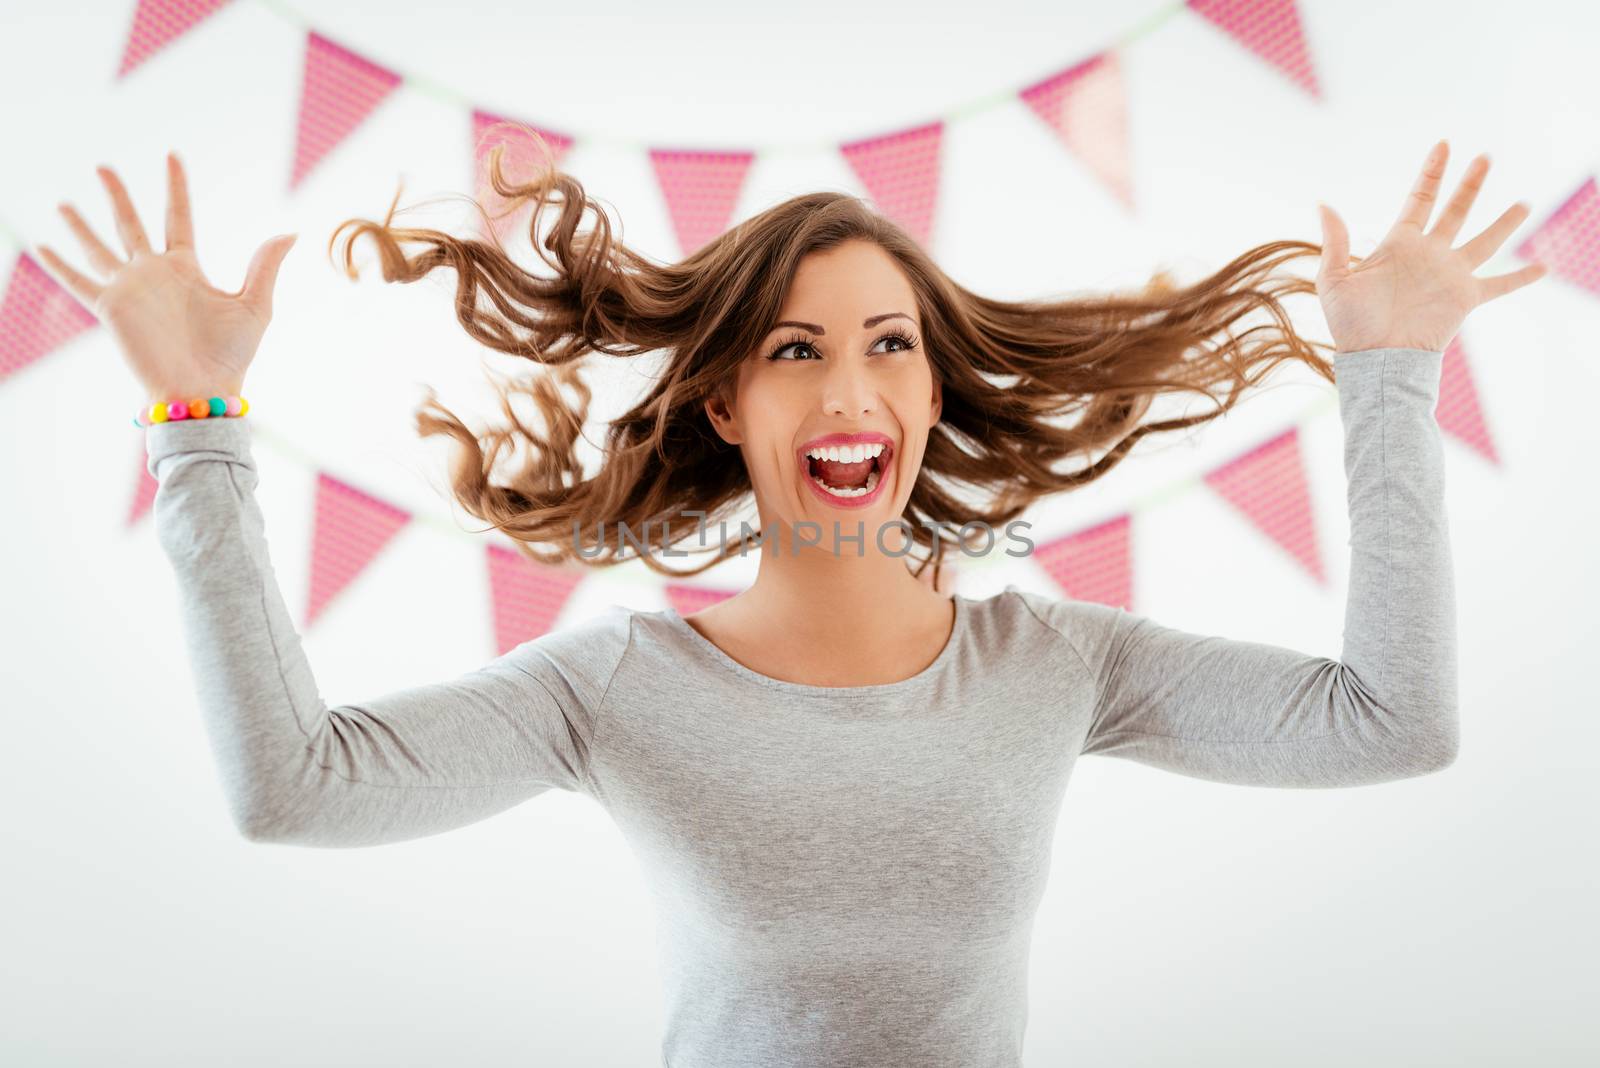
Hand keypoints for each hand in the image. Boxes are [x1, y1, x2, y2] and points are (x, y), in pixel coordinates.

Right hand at [33, 150, 297, 400]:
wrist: (204, 389)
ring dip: (80, 226)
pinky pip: (78, 281)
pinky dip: (59, 265)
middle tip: (102, 166)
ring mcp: (130, 289)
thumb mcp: (255, 305)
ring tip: (63, 202)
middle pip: (130, 223)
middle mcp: (154, 274)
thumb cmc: (232, 354)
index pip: (176, 216)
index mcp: (186, 268)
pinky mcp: (111, 308)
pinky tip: (40, 245)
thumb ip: (264, 266)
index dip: (175, 186)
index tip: (172, 155)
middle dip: (117, 195)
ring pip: (98, 247)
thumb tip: (291, 232)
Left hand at [1315, 140, 1548, 354]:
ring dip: (1505, 222)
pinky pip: (1500, 285)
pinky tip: (1543, 268)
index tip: (1444, 145)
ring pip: (1485, 240)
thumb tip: (1323, 204)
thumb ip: (1336, 242)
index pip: (1420, 199)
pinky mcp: (1465, 298)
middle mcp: (1429, 254)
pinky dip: (1521, 277)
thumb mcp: (1334, 279)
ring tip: (1525, 203)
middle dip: (1471, 184)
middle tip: (1486, 157)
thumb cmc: (1351, 323)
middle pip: (1456, 210)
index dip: (1432, 173)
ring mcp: (1450, 275)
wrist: (1376, 358)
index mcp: (1399, 245)